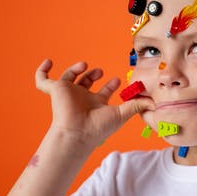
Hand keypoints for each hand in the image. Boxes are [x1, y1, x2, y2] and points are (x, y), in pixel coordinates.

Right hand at [35, 59, 153, 147]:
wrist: (78, 132)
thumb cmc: (98, 128)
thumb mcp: (121, 114)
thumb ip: (136, 106)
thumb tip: (154, 103)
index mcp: (96, 104)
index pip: (102, 92)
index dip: (110, 85)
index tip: (118, 80)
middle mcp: (82, 98)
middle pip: (86, 83)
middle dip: (93, 74)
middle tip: (100, 72)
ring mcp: (68, 94)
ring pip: (69, 77)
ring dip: (76, 69)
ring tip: (85, 65)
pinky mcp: (55, 90)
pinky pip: (42, 80)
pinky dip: (42, 71)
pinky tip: (48, 62)